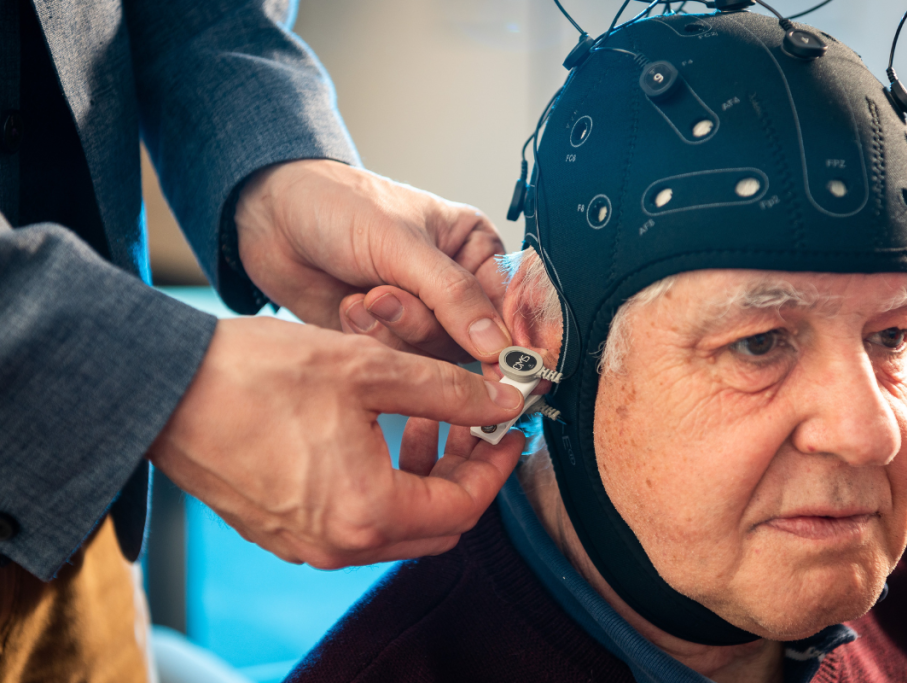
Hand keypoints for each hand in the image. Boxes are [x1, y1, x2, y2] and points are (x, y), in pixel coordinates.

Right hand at [149, 317, 525, 567]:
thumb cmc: (257, 376)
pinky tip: (378, 435)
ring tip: (426, 419)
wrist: (163, 388)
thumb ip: (449, 391)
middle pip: (434, 526)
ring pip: (395, 525)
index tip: (510, 431)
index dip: (497, 467)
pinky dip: (382, 485)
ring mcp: (305, 545)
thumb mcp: (370, 370)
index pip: (464, 506)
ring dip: (422, 477)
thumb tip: (503, 402)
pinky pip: (354, 521)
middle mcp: (337, 546)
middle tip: (473, 425)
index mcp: (366, 513)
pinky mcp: (281, 531)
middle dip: (464, 475)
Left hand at [235, 160, 510, 362]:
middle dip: (424, 326)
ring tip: (365, 295)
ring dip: (392, 331)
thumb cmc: (338, 205)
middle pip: (471, 343)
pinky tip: (350, 305)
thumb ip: (452, 297)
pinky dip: (369, 338)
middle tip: (388, 297)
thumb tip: (496, 344)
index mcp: (473, 251)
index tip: (505, 369)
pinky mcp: (386, 337)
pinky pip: (395, 362)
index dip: (510, 340)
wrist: (271, 216)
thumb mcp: (402, 245)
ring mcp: (419, 315)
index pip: (511, 306)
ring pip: (431, 358)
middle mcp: (453, 287)